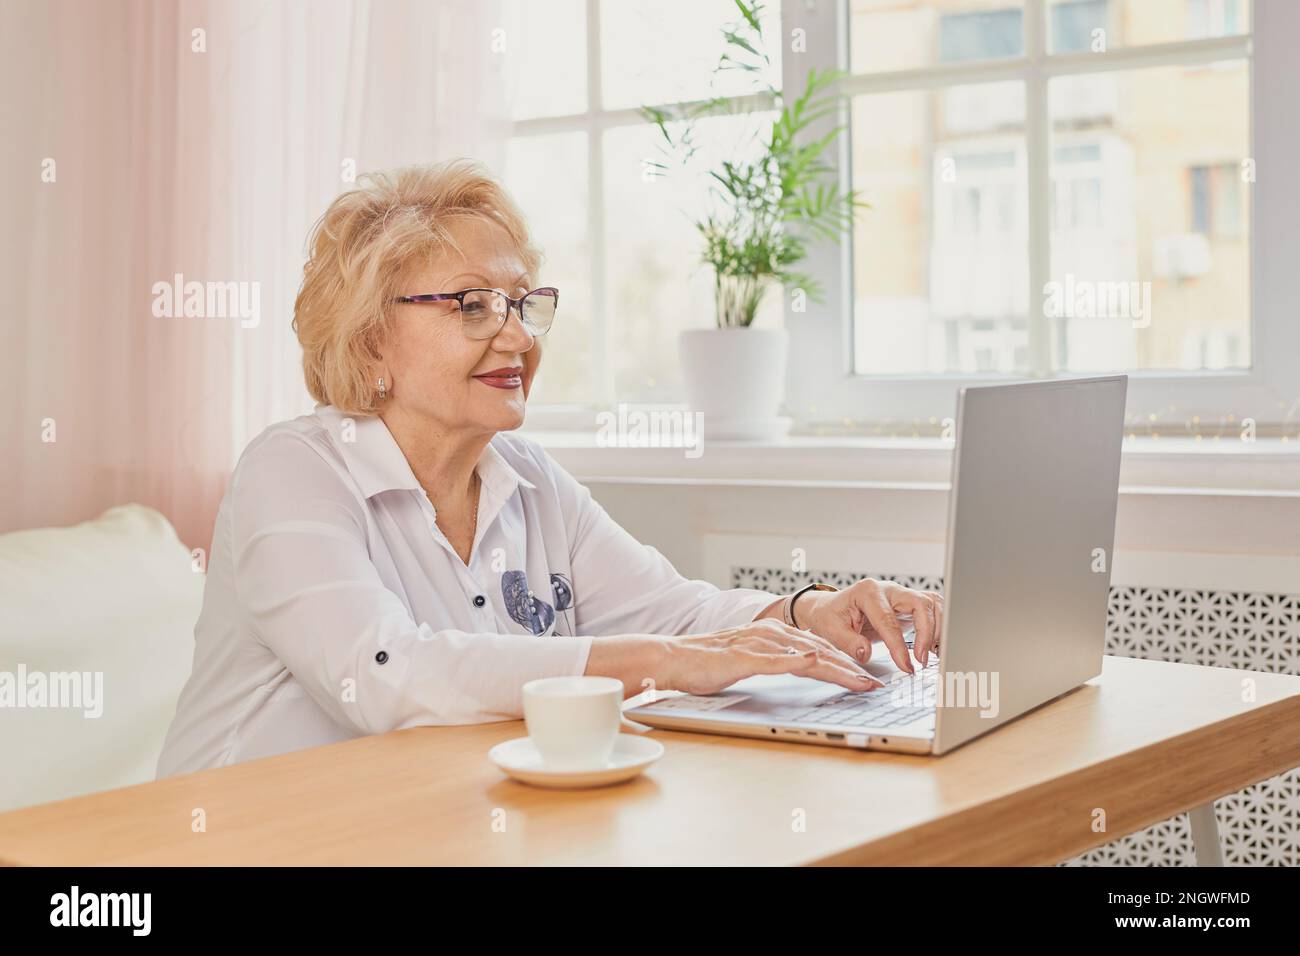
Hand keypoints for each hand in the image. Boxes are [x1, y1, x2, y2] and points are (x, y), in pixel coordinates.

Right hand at [661, 619, 885, 696]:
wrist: (673, 657)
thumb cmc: (708, 664)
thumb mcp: (750, 661)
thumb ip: (775, 662)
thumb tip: (803, 668)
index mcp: (774, 635)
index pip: (819, 649)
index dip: (847, 663)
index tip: (869, 678)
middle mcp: (770, 634)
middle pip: (820, 652)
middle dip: (852, 669)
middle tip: (877, 684)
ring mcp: (758, 644)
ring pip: (805, 655)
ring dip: (837, 668)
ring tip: (861, 681)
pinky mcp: (743, 657)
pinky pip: (774, 660)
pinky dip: (796, 661)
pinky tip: (814, 662)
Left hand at [795, 579, 943, 673]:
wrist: (831, 609)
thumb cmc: (830, 618)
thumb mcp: (831, 631)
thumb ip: (848, 642)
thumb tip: (866, 653)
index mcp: (868, 592)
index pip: (889, 619)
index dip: (899, 645)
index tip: (906, 666)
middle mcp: (888, 589)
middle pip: (920, 603)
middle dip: (926, 633)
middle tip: (921, 660)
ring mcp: (900, 595)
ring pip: (931, 604)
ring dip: (936, 629)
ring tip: (930, 655)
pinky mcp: (908, 604)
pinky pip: (932, 610)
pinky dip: (938, 626)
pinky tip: (935, 646)